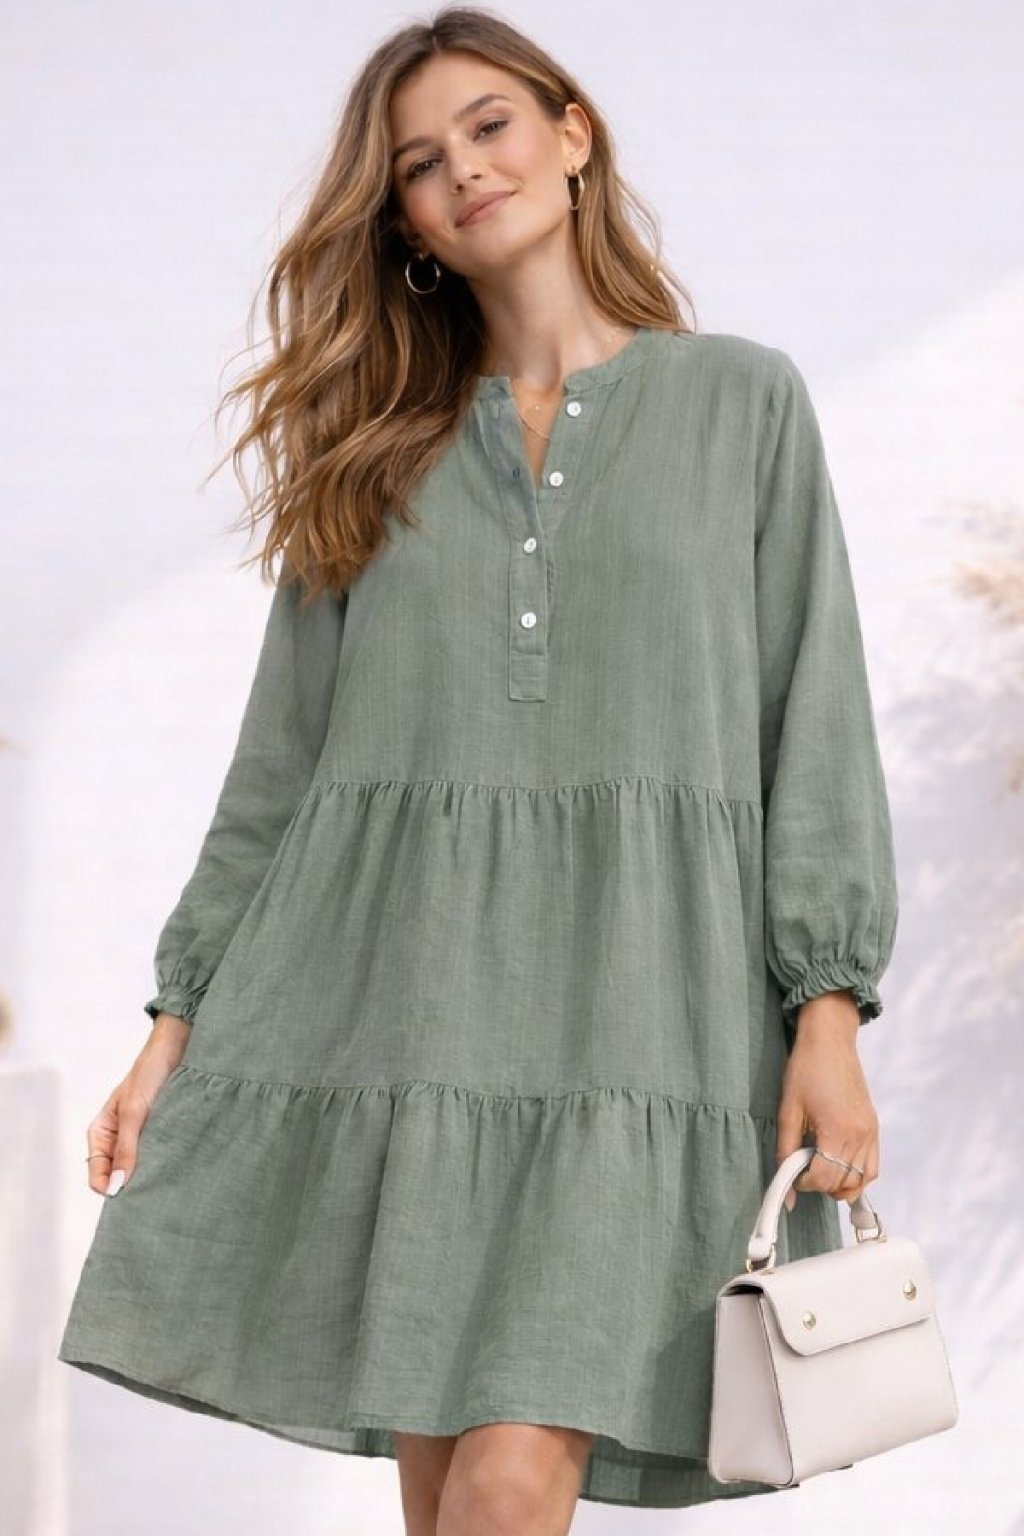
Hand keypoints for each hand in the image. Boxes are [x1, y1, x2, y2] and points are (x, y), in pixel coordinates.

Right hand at [84, 1013, 190, 1195]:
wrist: (177, 1047)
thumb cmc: (149, 1072)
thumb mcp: (134, 1111)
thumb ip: (126, 1148)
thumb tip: (117, 1186)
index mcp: (101, 1132)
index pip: (97, 1174)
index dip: (109, 1187)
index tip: (128, 1195)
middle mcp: (118, 1138)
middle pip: (118, 1174)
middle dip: (131, 1185)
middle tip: (151, 1192)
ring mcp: (140, 1136)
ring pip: (140, 1167)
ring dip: (150, 1173)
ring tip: (165, 1178)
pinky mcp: (160, 1132)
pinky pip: (158, 1156)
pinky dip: (164, 1162)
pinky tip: (175, 1165)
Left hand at [776, 991, 879, 1212]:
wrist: (829, 1041)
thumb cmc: (805, 1071)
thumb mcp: (787, 1112)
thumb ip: (785, 1153)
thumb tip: (787, 1195)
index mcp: (837, 1131)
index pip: (824, 1178)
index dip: (804, 1183)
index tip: (792, 1172)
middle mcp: (860, 1135)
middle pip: (843, 1182)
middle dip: (819, 1184)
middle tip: (802, 1168)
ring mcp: (871, 1132)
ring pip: (862, 1181)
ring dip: (840, 1184)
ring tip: (820, 1169)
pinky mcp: (874, 1127)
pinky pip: (873, 1167)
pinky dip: (858, 1176)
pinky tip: (839, 1167)